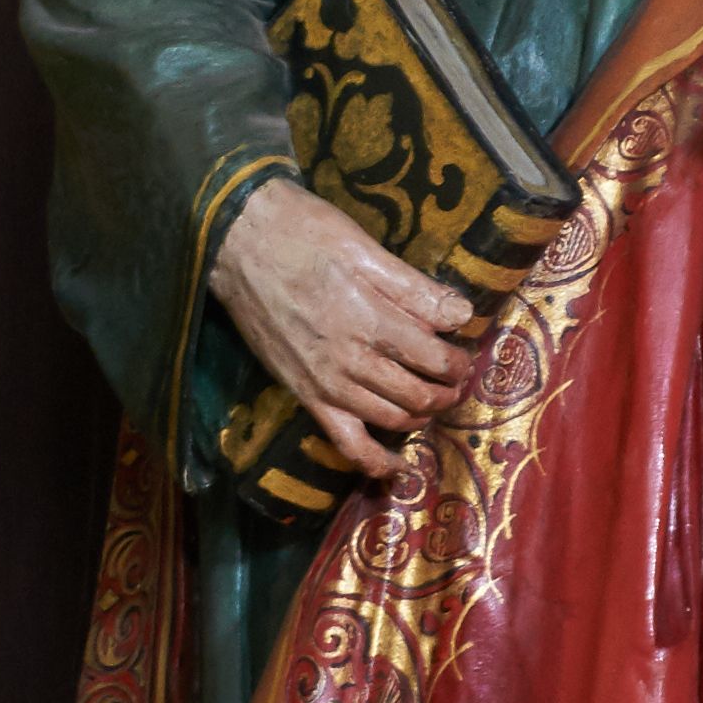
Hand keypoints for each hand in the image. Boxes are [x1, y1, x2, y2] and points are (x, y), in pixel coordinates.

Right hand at [211, 175, 474, 480]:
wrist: (236, 244)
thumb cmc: (301, 235)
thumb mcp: (364, 248)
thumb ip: (414, 289)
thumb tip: (462, 314)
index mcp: (370, 320)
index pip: (434, 357)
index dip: (459, 361)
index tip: (466, 353)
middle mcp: (351, 361)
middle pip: (418, 394)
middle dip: (448, 391)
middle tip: (458, 378)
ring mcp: (326, 385)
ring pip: (391, 419)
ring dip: (422, 416)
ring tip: (435, 401)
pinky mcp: (305, 395)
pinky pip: (346, 443)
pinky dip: (374, 462)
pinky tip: (396, 467)